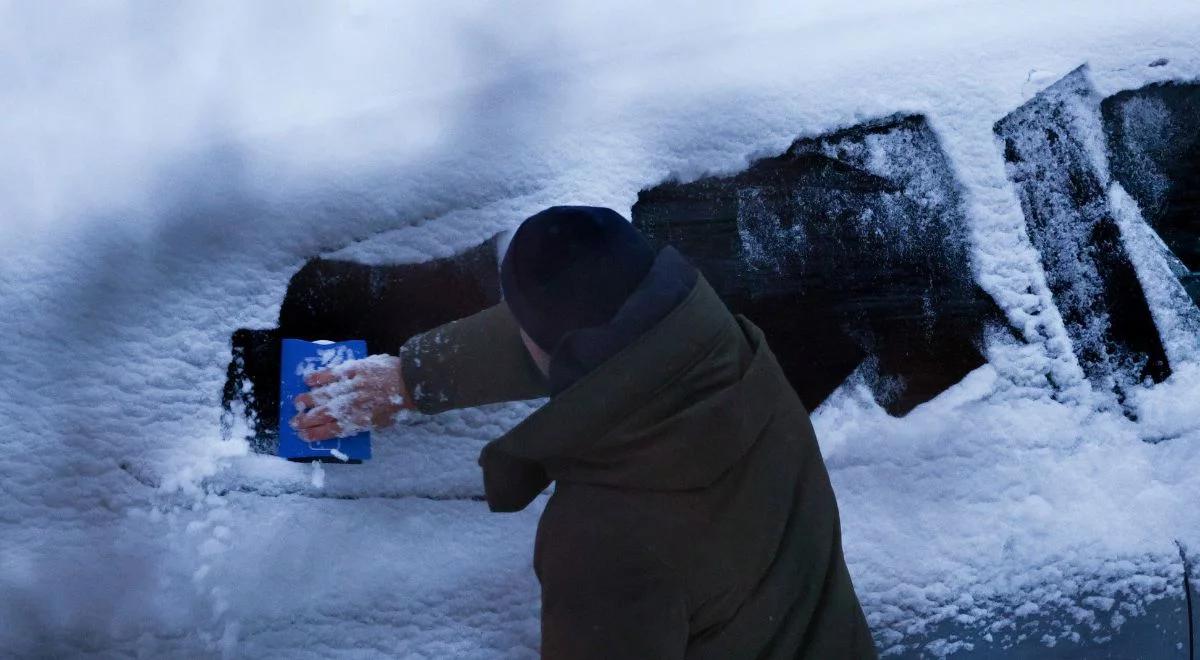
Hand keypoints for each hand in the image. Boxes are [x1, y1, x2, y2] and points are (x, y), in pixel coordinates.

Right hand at [289, 354, 410, 441]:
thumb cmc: (399, 405)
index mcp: (361, 421)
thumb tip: (342, 425)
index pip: (332, 430)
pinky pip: (334, 373)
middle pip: (324, 413)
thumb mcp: (382, 423)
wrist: (413, 383)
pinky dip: (320, 377)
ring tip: (297, 403)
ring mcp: (354, 386)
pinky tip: (308, 380)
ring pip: (325, 394)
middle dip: (307, 419)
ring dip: (308, 399)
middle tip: (294, 421)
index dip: (315, 433)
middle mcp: (354, 405)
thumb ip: (361, 424)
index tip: (302, 435)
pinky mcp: (356, 369)